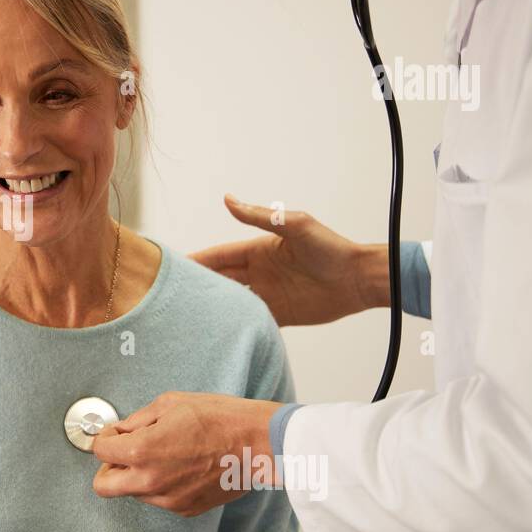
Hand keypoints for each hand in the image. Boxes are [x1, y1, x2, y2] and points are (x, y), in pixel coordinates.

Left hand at [91, 392, 278, 516]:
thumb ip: (137, 420)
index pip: (99, 450)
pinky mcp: (185, 508)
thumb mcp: (170, 403)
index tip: (116, 433)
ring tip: (164, 455)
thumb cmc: (219, 418)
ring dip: (137, 475)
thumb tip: (121, 430)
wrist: (257, 444)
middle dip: (109, 467)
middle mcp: (151, 481)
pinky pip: (159, 499)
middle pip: (104, 486)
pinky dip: (161, 485)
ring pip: (133, 492)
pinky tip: (181, 466)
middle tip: (124, 452)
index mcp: (142, 451)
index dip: (106, 437)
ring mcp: (168, 499)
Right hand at [189, 194, 386, 325]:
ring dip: (214, 307)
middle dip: (199, 286)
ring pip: (232, 302)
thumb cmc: (330, 247)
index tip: (173, 267)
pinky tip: (219, 332)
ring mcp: (268, 294)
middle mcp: (259, 273)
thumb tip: (228, 199)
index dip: (197, 261)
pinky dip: (236, 325)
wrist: (358, 279)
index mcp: (258, 251)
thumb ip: (260, 217)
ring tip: (189, 316)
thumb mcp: (294, 225)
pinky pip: (252, 320)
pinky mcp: (280, 314)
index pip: (219, 256)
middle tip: (172, 296)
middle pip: (221, 280)